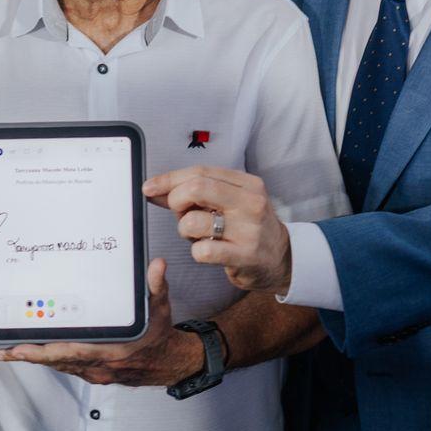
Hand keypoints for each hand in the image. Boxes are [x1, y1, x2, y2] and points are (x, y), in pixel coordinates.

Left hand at [0, 259, 200, 385]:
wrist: (168, 362)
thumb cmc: (160, 335)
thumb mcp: (161, 308)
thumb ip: (156, 285)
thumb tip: (157, 265)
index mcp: (111, 351)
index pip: (70, 352)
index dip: (43, 352)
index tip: (21, 348)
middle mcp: (98, 365)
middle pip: (55, 361)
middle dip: (26, 356)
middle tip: (0, 350)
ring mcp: (94, 371)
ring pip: (57, 365)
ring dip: (32, 359)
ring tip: (6, 352)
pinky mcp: (92, 372)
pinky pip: (64, 366)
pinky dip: (47, 360)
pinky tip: (32, 352)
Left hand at [145, 166, 292, 296]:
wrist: (282, 259)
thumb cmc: (248, 227)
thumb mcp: (228, 202)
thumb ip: (195, 194)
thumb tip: (155, 189)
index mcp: (248, 183)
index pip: (200, 172)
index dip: (169, 179)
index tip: (149, 187)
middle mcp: (251, 202)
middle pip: (196, 188)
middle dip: (176, 201)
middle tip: (180, 213)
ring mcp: (249, 230)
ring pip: (193, 222)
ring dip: (185, 230)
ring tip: (198, 235)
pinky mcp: (244, 256)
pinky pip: (202, 251)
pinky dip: (196, 252)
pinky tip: (208, 251)